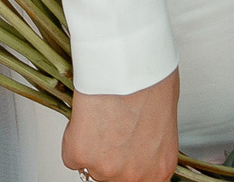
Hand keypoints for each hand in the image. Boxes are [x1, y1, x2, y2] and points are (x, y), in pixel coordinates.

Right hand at [63, 67, 179, 181]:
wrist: (129, 63)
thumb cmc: (152, 78)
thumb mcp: (163, 119)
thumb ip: (151, 142)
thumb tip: (142, 139)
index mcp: (160, 167)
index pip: (140, 181)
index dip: (130, 163)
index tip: (123, 153)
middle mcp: (135, 175)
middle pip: (114, 177)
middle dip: (111, 155)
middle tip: (112, 126)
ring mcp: (106, 169)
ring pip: (92, 167)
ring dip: (92, 146)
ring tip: (102, 115)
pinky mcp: (80, 156)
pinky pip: (70, 155)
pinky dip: (73, 136)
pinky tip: (87, 115)